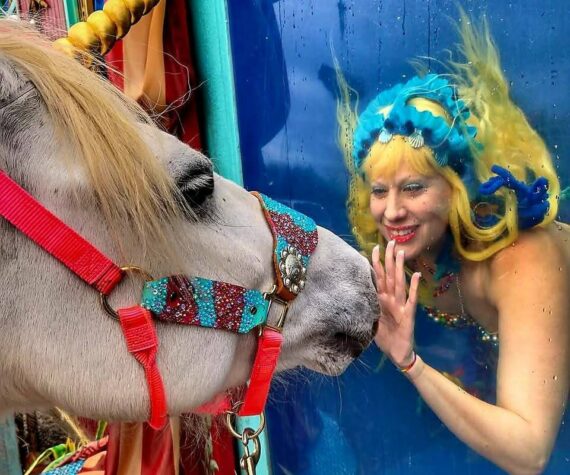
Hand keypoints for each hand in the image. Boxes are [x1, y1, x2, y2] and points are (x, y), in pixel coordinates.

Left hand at [372, 241, 420, 367]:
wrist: (397, 354)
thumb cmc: (385, 337)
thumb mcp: (372, 320)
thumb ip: (367, 306)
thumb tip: (354, 295)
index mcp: (382, 300)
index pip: (379, 277)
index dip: (376, 263)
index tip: (374, 247)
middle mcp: (392, 299)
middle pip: (390, 275)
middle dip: (389, 259)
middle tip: (390, 241)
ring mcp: (401, 306)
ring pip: (399, 283)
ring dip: (399, 268)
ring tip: (400, 253)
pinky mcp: (408, 315)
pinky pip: (410, 300)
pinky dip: (413, 287)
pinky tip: (416, 275)